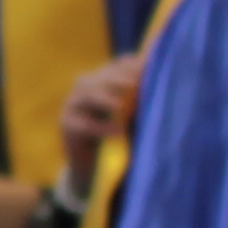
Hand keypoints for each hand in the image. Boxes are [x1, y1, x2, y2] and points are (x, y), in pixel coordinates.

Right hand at [57, 54, 149, 188]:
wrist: (90, 161)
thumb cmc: (115, 132)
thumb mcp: (128, 112)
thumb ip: (138, 99)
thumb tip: (161, 88)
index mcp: (100, 80)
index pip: (116, 67)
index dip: (130, 67)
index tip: (147, 69)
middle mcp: (83, 88)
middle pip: (99, 77)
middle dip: (117, 79)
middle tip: (134, 84)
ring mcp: (71, 105)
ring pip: (86, 95)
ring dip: (104, 99)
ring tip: (120, 106)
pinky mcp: (66, 124)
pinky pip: (82, 124)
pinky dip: (100, 128)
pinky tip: (116, 132)